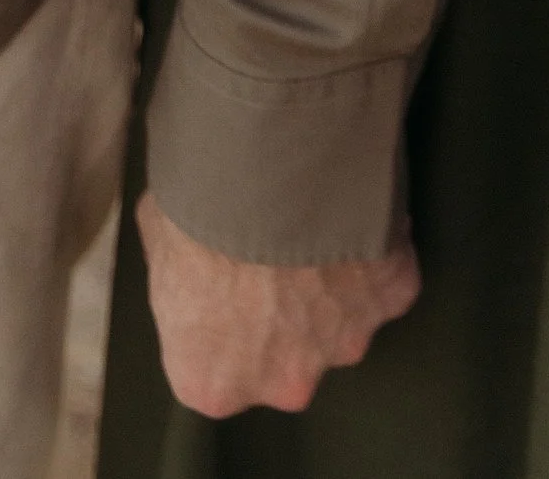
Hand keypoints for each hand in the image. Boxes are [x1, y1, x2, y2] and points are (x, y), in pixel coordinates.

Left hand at [136, 192, 418, 416]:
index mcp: (214, 380)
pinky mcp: (391, 298)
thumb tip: (187, 256)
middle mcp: (283, 383)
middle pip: (281, 357)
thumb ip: (177, 274)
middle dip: (278, 311)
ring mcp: (344, 343)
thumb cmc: (197, 207)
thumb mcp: (157, 239)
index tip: (217, 281)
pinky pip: (383, 279)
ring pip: (336, 320)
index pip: (211, 370)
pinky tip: (348, 210)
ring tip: (307, 221)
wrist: (266, 164)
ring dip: (327, 282)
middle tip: (266, 250)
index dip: (215, 320)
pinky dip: (373, 251)